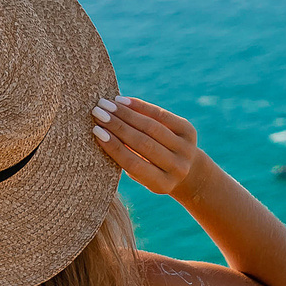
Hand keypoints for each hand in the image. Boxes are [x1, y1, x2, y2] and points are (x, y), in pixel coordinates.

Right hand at [91, 96, 210, 198]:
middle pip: (142, 143)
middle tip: (97, 112)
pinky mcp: (189, 131)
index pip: (133, 163)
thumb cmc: (151, 172)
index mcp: (162, 184)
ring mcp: (186, 149)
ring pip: (151, 127)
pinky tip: (123, 100)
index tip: (95, 131)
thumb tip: (99, 133)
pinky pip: (161, 115)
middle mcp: (177, 168)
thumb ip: (125, 160)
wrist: (188, 171)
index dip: (114, 146)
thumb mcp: (140, 175)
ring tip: (106, 104)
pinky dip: (141, 106)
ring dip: (126, 113)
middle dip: (117, 126)